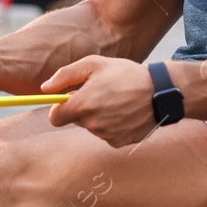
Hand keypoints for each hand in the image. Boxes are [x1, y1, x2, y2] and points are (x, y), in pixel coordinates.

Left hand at [41, 56, 158, 147]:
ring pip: (92, 127)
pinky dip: (112, 125)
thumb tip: (45, 88)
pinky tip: (125, 112)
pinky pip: (107, 134)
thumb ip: (65, 76)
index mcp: (82, 105)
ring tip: (117, 100)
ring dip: (98, 116)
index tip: (68, 100)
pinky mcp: (120, 142)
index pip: (55, 118)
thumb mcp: (94, 64)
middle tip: (100, 93)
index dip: (59, 108)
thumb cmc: (126, 74)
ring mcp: (106, 136)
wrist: (160, 91)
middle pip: (75, 121)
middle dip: (82, 109)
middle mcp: (92, 124)